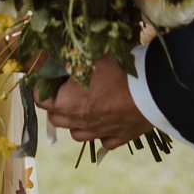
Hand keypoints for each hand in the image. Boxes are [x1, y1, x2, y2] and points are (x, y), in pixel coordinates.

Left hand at [37, 53, 155, 149]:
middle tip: (62, 88)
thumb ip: (71, 57)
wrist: (154, 92)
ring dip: (74, 120)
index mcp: (68, 103)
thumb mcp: (92, 55)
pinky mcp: (118, 138)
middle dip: (55, 103)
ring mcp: (99, 133)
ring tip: (82, 104)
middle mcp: (80, 122)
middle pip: (56, 118)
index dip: (40, 87)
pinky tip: (105, 118)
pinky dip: (99, 130)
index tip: (44, 76)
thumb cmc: (120, 70)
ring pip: (76, 133)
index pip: (41, 99)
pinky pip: (101, 139)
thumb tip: (55, 54)